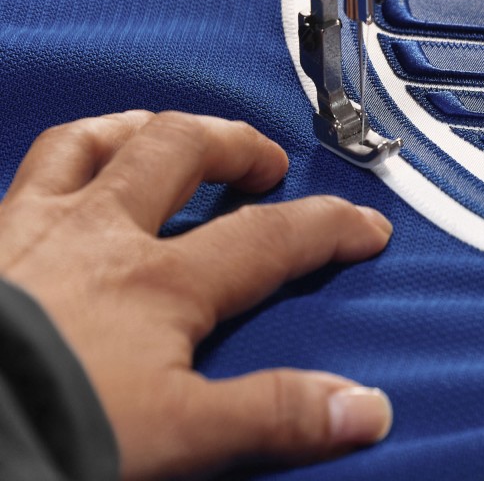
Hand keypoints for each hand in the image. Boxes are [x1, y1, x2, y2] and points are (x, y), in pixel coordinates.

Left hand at [0, 111, 392, 478]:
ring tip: (170, 133)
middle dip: (235, 144)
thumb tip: (365, 409)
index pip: (270, 238)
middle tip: (265, 161)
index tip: (366, 226)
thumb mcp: (176, 438)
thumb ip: (274, 414)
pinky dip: (61, 158)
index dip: (328, 227)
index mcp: (159, 282)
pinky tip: (71, 176)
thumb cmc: (46, 430)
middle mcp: (101, 233)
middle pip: (182, 151)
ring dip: (143, 128)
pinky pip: (28, 170)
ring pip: (92, 141)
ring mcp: (35, 226)